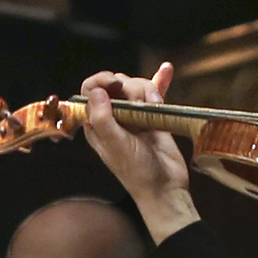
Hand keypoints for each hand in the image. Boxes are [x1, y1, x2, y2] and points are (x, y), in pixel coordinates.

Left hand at [79, 62, 200, 242]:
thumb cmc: (136, 171)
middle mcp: (113, 116)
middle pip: (116, 84)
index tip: (115, 83)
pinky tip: (167, 68)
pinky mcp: (154, 117)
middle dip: (128, 88)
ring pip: (136, 87)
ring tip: (154, 106)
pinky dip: (161, 81)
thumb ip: (102, 118)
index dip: (100, 81)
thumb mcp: (114, 145)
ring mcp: (134, 116)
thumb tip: (96, 90)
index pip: (90, 90)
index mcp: (96, 122)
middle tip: (138, 106)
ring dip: (147, 91)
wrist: (165, 188)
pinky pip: (155, 94)